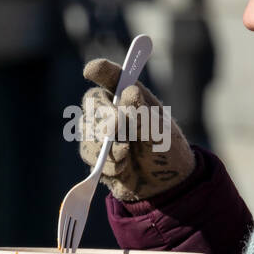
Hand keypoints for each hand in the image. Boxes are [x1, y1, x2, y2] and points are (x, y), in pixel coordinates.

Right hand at [79, 57, 196, 202]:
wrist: (163, 184)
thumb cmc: (166, 149)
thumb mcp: (161, 133)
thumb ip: (144, 115)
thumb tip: (129, 93)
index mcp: (132, 96)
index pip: (113, 77)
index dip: (102, 70)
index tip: (92, 70)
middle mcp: (112, 109)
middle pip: (92, 101)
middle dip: (103, 116)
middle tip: (116, 129)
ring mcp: (100, 131)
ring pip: (87, 129)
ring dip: (105, 144)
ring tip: (126, 156)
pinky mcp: (94, 154)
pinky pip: (88, 153)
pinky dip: (105, 161)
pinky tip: (122, 168)